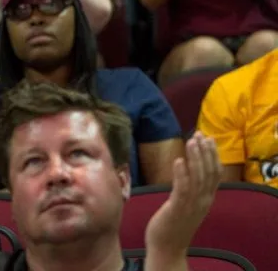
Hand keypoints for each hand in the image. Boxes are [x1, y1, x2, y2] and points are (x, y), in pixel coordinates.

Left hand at [145, 133, 221, 261]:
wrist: (167, 248)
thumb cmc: (172, 224)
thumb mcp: (185, 204)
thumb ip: (188, 189)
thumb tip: (186, 169)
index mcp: (206, 199)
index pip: (214, 174)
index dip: (213, 155)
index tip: (208, 138)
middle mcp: (202, 201)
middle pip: (209, 173)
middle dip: (206, 152)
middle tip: (200, 134)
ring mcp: (191, 206)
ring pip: (198, 178)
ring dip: (195, 158)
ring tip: (191, 141)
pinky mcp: (177, 209)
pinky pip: (182, 189)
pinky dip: (182, 174)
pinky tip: (178, 161)